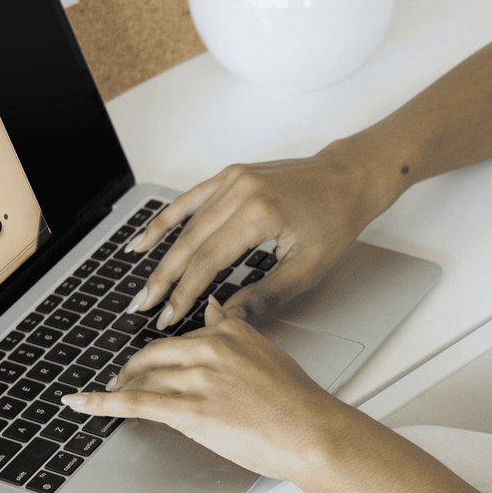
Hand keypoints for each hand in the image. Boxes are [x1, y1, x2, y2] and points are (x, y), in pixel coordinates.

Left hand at [61, 297, 344, 482]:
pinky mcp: (189, 410)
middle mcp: (210, 348)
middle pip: (153, 355)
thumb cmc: (299, 404)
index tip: (147, 361)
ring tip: (107, 396)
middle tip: (121, 381)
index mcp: (229, 331)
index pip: (181, 338)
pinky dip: (101, 402)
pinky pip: (135, 402)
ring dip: (120, 389)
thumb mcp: (268, 351)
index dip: (160, 356)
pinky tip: (81, 402)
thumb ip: (236, 330)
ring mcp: (198, 379)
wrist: (313, 433)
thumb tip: (215, 307)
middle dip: (132, 370)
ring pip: (143, 378)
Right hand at [125, 148, 378, 329]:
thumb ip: (265, 295)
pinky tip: (145, 241)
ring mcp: (233, 178)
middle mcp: (241, 190)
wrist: (347, 179)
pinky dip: (165, 221)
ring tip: (143, 286)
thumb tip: (226, 317)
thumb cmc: (334, 221)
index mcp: (260, 214)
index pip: (208, 261)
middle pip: (189, 243)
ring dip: (160, 257)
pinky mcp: (230, 175)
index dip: (185, 293)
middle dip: (165, 280)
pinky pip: (189, 200)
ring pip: (185, 224)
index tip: (170, 316)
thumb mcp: (307, 269)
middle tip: (145, 307)